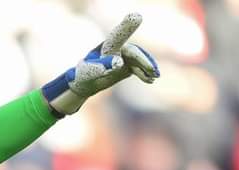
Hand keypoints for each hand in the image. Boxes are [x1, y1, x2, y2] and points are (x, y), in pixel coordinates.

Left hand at [42, 12, 159, 115]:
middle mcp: (118, 49)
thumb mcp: (88, 72)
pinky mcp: (127, 66)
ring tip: (155, 76)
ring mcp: (124, 57)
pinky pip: (138, 68)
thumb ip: (101, 66)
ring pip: (139, 60)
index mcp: (108, 46)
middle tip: (153, 71)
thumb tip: (119, 63)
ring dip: (147, 67)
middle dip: (143, 61)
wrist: (85, 83)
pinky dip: (144, 74)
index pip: (119, 34)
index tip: (136, 16)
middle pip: (134, 52)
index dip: (127, 26)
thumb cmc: (83, 75)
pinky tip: (150, 80)